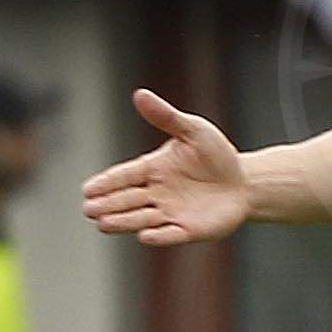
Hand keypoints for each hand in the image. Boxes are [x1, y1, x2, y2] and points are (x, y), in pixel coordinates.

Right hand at [83, 87, 255, 246]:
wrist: (245, 182)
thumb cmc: (216, 155)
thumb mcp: (193, 131)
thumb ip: (166, 117)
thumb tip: (140, 94)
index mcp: (152, 169)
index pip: (123, 176)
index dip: (105, 183)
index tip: (87, 190)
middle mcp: (156, 193)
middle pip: (126, 200)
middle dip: (108, 205)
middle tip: (89, 209)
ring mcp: (170, 213)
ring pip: (141, 218)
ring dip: (123, 221)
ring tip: (103, 223)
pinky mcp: (189, 230)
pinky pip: (171, 235)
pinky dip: (158, 236)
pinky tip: (145, 236)